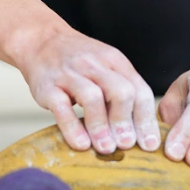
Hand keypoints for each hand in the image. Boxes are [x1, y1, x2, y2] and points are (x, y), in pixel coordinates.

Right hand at [15, 28, 159, 154]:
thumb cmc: (78, 62)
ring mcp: (70, 74)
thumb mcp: (106, 66)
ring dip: (101, 126)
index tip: (148, 145)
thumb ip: (122, 92)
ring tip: (106, 148)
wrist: (40, 41)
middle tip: (126, 145)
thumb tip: (140, 133)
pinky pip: (62, 107)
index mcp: (115, 61)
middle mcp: (95, 65)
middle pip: (120, 92)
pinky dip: (73, 127)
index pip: (139, 90)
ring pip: (92, 98)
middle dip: (125, 122)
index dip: (145, 120)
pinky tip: (81, 144)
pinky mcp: (48, 86)